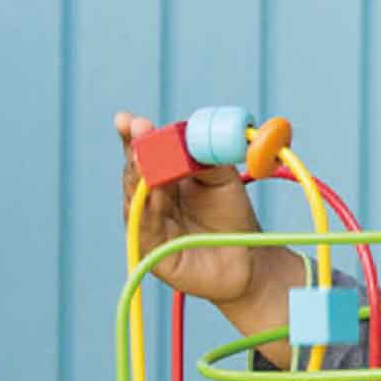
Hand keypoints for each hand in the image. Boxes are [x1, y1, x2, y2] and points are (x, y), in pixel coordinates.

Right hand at [116, 110, 276, 308]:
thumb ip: (203, 158)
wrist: (251, 261)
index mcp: (163, 179)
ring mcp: (148, 226)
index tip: (129, 120)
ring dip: (138, 176)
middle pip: (134, 174)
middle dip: (135, 151)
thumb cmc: (233, 218)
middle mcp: (150, 201)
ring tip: (141, 155)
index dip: (133, 137)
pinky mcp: (153, 253)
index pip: (143, 154)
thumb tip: (181, 141)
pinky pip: (145, 228)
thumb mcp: (221, 179)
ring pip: (136, 199)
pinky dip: (146, 208)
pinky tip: (151, 190)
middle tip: (138, 129)